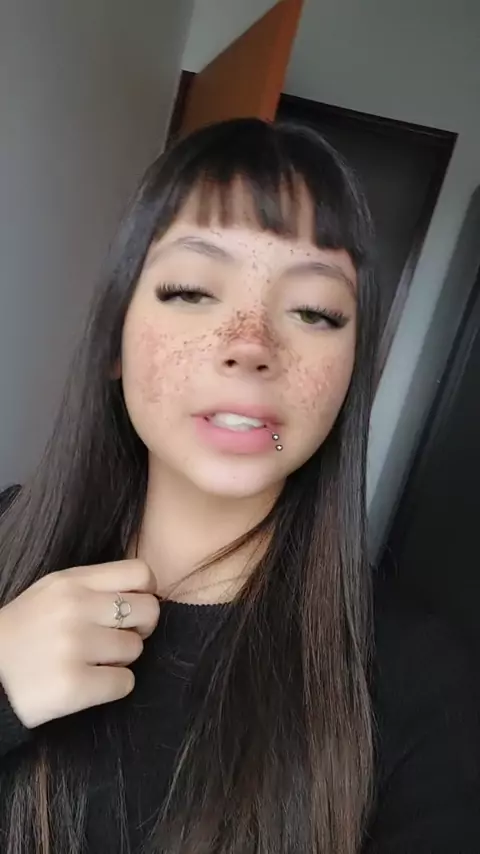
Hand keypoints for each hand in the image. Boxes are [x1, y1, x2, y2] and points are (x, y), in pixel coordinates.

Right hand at [0, 560, 159, 728]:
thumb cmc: (25, 633)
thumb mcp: (51, 592)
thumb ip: (93, 587)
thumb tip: (143, 594)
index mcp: (71, 582)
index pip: (140, 572)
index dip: (146, 592)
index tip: (134, 607)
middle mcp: (75, 608)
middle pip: (148, 610)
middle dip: (140, 628)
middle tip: (119, 639)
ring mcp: (75, 646)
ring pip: (137, 649)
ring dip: (122, 660)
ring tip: (94, 662)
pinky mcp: (74, 685)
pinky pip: (125, 683)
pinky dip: (113, 687)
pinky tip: (90, 683)